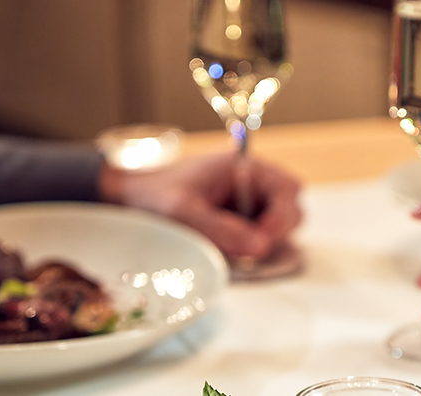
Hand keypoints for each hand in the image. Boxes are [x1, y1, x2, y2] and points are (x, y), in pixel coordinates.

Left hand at [102, 152, 302, 258]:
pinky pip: (258, 239)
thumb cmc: (155, 195)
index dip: (282, 217)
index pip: (288, 190)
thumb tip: (261, 246)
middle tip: (248, 251)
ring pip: (277, 228)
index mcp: (245, 167)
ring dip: (261, 243)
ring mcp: (247, 205)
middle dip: (275, 233)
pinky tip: (226, 253)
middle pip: (290, 210)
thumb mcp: (183, 211)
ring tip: (231, 251)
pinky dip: (249, 250)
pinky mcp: (239, 223)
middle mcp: (252, 184)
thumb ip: (222, 228)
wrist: (130, 200)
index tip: (261, 241)